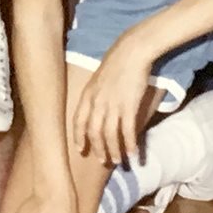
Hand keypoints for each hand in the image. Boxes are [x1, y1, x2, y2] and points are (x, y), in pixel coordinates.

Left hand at [72, 39, 154, 167]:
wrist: (131, 52)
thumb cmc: (116, 63)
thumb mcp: (98, 79)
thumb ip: (95, 94)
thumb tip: (97, 108)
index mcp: (87, 95)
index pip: (78, 121)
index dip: (78, 137)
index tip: (80, 149)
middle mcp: (97, 103)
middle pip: (94, 132)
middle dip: (98, 149)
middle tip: (103, 160)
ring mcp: (113, 105)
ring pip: (110, 135)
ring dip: (114, 150)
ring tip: (119, 161)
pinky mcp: (129, 106)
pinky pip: (128, 130)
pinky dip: (130, 143)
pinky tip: (134, 153)